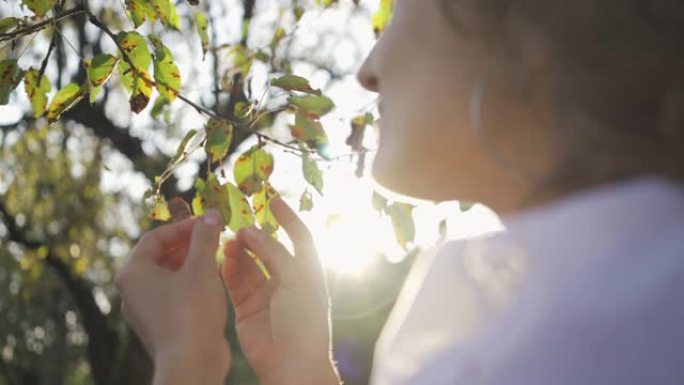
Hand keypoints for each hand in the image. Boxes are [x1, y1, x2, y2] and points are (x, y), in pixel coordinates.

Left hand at [115, 210, 229, 384]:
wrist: (191, 364)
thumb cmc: (191, 313)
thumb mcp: (201, 267)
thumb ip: (205, 237)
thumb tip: (211, 213)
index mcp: (133, 272)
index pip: (155, 237)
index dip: (183, 226)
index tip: (208, 222)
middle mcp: (132, 290)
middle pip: (160, 254)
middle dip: (189, 243)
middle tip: (214, 237)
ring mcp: (144, 309)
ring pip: (168, 274)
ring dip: (192, 262)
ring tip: (217, 257)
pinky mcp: (159, 323)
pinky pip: (173, 293)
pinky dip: (190, 282)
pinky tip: (213, 281)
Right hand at [222, 197, 339, 384]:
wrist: (292, 363)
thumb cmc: (304, 320)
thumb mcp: (296, 280)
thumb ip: (273, 253)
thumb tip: (250, 231)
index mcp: (307, 272)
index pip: (299, 237)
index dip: (288, 218)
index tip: (273, 200)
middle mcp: (287, 280)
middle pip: (268, 249)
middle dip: (254, 237)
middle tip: (238, 227)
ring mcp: (266, 294)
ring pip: (248, 265)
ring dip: (238, 252)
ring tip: (228, 244)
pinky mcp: (247, 308)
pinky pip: (235, 283)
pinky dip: (227, 270)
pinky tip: (220, 260)